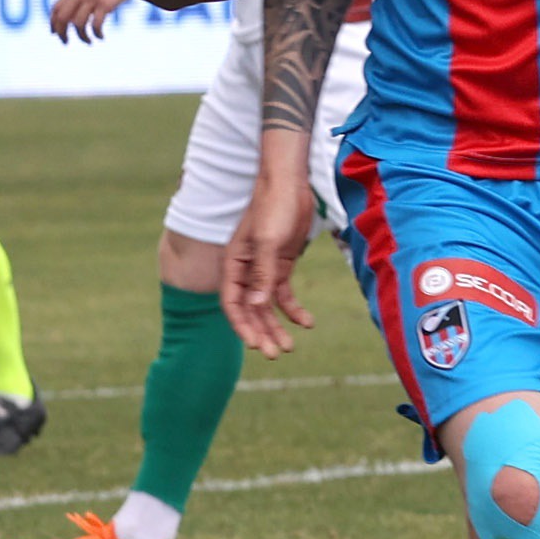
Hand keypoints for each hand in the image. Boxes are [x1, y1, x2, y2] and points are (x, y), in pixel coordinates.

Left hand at [46, 0, 130, 39]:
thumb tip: (76, 11)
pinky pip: (96, 25)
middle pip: (62, 17)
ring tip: (88, 41)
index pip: (56, 7)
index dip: (53, 22)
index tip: (54, 33)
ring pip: (78, 24)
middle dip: (61, 33)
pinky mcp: (106, 4)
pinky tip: (101, 37)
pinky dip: (97, 34)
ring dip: (82, 37)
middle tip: (66, 42)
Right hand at [221, 172, 322, 354]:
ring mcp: (264, 269)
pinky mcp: (282, 265)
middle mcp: (246, 271)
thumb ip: (263, 273)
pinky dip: (294, 310)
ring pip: (267, 307)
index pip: (232, 303)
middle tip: (277, 354)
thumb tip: (257, 305)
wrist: (291, 184)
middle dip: (262, 333)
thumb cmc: (274, 208)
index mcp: (234, 265)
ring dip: (277, 326)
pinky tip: (307, 323)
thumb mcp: (268, 241)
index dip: (242, 326)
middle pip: (251, 310)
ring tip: (290, 348)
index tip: (256, 345)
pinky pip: (285, 294)